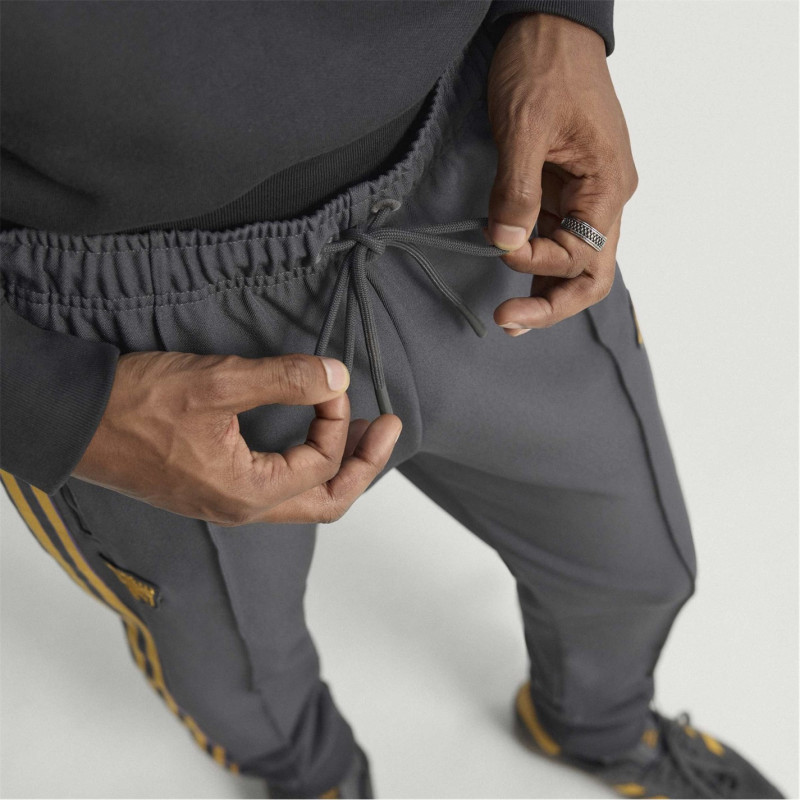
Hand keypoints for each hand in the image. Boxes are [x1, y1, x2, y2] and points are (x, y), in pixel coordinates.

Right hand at [73, 351, 401, 524]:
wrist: (75, 420)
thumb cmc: (138, 404)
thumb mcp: (218, 383)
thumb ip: (283, 380)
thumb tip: (337, 374)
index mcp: (248, 493)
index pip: (322, 464)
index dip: (338, 419)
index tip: (329, 380)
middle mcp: (243, 508)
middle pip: (327, 502)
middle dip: (364, 464)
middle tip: (388, 427)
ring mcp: (228, 502)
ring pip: (303, 498)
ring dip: (337, 466)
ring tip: (361, 431)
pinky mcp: (215, 487)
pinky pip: (279, 487)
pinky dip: (306, 464)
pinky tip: (311, 436)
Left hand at [486, 13, 637, 333]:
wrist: (549, 25)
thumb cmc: (545, 65)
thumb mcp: (524, 126)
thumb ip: (517, 190)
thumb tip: (507, 243)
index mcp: (608, 185)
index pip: (581, 253)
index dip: (538, 260)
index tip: (501, 246)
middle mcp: (605, 198)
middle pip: (590, 272)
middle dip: (552, 302)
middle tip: (509, 321)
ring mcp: (586, 196)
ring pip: (574, 261)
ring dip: (544, 290)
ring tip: (509, 318)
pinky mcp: (565, 189)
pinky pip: (557, 237)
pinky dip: (537, 261)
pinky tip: (516, 281)